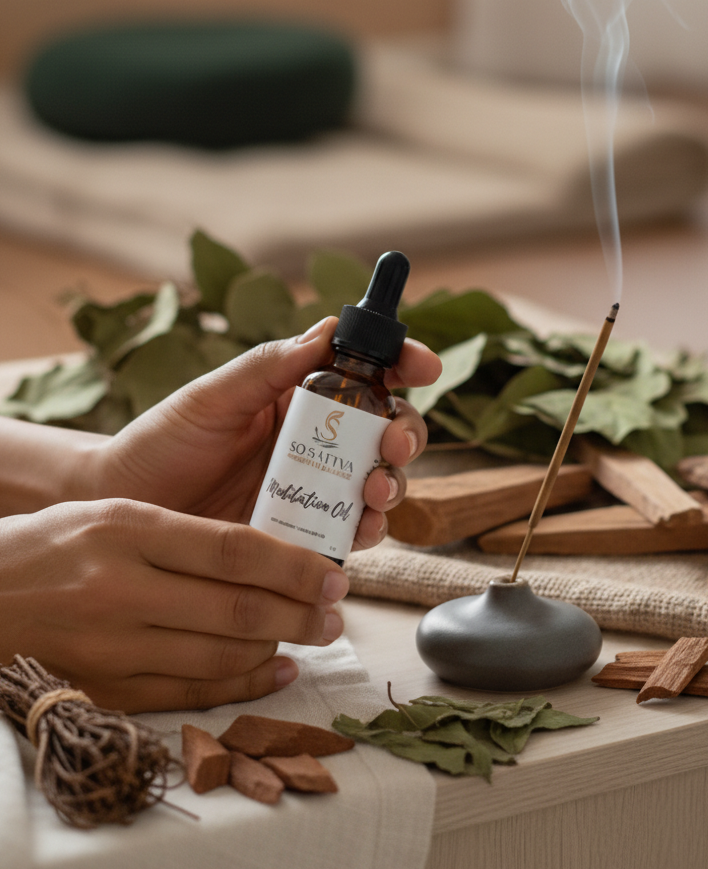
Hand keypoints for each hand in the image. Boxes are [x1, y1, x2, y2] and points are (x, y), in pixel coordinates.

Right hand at [0, 498, 351, 711]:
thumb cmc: (54, 545)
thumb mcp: (114, 515)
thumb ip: (184, 533)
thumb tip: (268, 554)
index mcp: (126, 530)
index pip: (231, 550)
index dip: (293, 566)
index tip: (334, 574)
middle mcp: (120, 589)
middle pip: (235, 609)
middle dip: (300, 613)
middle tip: (336, 612)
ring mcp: (112, 647)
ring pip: (219, 657)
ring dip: (277, 649)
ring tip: (312, 636)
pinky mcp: (106, 689)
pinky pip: (189, 694)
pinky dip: (240, 686)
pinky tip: (274, 671)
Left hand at [86, 318, 441, 548]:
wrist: (123, 512)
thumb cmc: (159, 445)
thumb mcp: (210, 399)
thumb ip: (267, 367)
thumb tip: (327, 331)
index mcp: (298, 396)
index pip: (365, 370)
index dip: (404, 362)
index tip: (424, 366)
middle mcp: (316, 442)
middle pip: (388, 430)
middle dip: (407, 434)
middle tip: (393, 445)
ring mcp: (313, 491)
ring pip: (378, 483)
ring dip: (392, 485)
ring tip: (372, 493)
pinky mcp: (303, 537)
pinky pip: (350, 534)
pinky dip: (366, 531)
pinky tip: (358, 532)